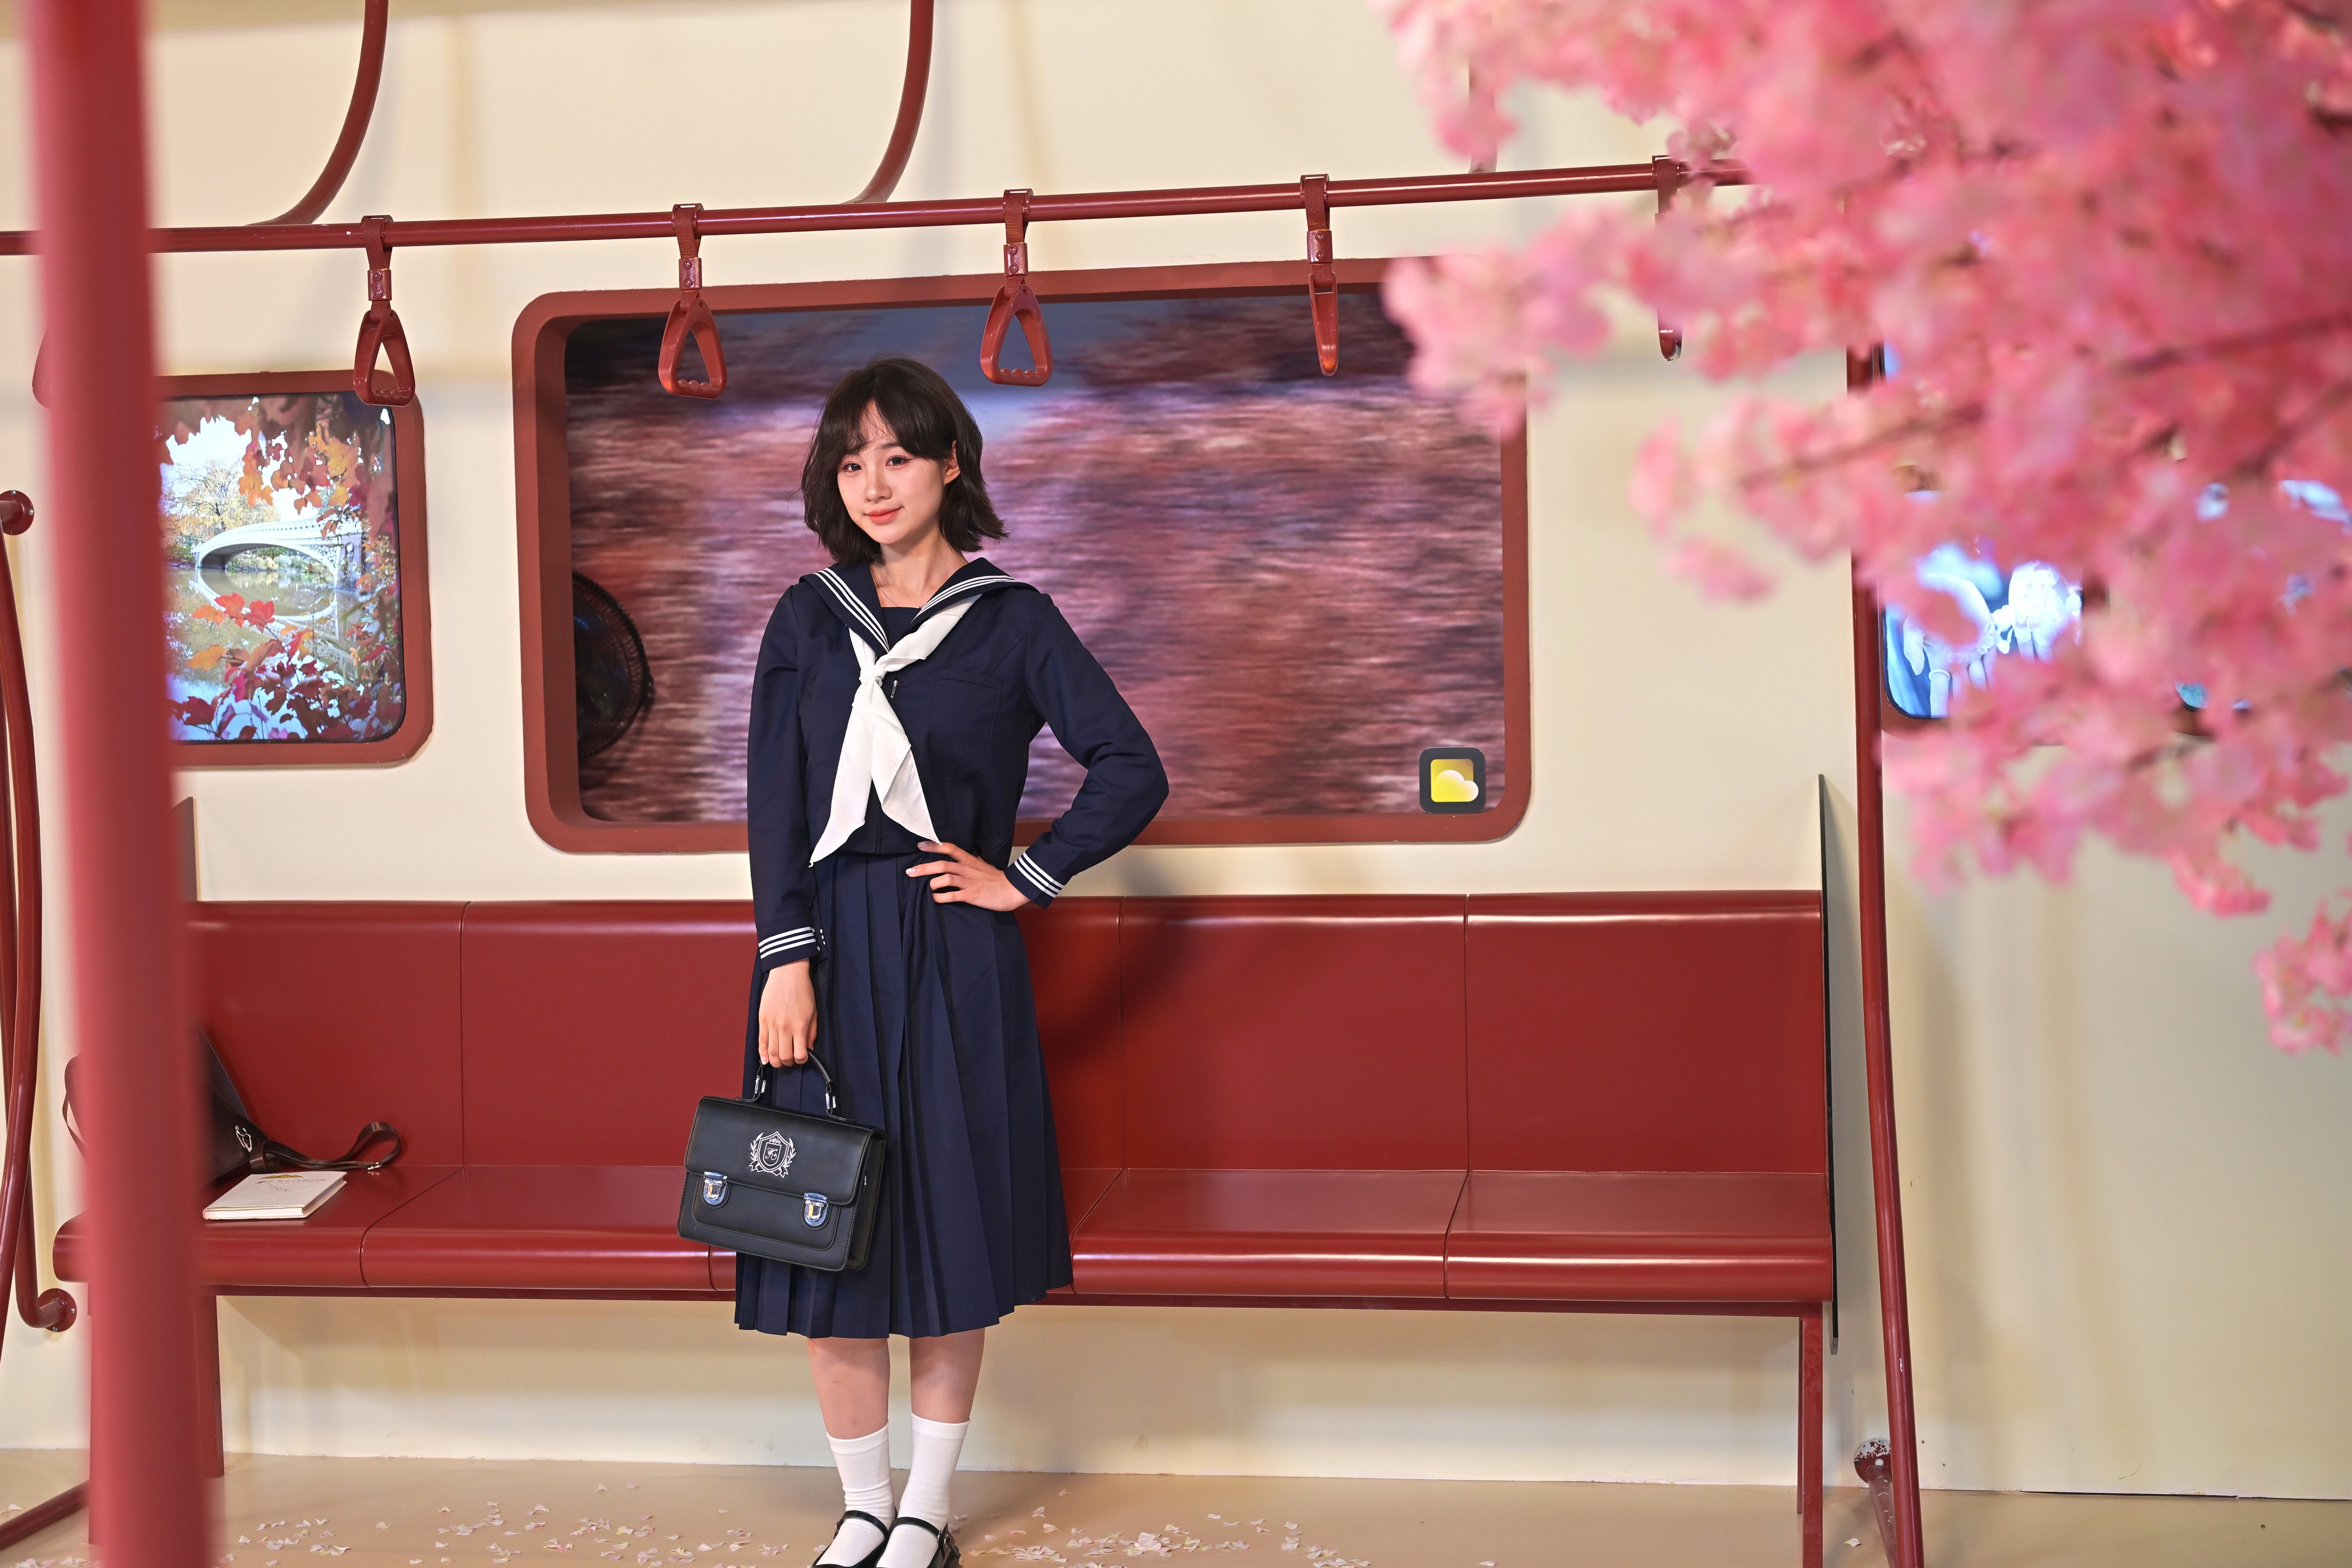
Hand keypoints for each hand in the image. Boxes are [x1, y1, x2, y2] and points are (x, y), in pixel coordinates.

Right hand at [758, 960, 816, 1067]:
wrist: (787, 973)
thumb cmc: (803, 991)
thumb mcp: (813, 1012)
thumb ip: (811, 1033)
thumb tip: (809, 1050)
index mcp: (799, 1026)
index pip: (799, 1055)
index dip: (802, 1060)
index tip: (803, 1057)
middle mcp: (784, 1027)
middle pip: (784, 1057)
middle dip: (788, 1063)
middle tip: (790, 1060)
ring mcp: (771, 1024)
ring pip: (771, 1053)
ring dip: (775, 1061)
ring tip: (779, 1061)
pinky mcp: (762, 1019)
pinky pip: (761, 1041)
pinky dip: (762, 1053)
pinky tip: (765, 1059)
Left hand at [907, 840, 1032, 910]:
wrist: (1012, 890)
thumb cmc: (996, 879)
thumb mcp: (982, 865)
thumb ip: (969, 862)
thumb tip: (958, 858)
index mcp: (969, 860)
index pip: (950, 848)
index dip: (933, 846)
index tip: (919, 845)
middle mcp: (967, 869)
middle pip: (942, 864)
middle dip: (924, 867)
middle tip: (910, 871)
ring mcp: (969, 882)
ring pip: (945, 878)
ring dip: (932, 883)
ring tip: (926, 887)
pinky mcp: (971, 895)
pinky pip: (952, 895)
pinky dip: (941, 897)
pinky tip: (935, 899)